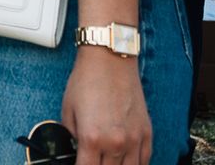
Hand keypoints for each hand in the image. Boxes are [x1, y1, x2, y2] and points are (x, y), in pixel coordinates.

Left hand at [61, 49, 150, 164]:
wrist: (109, 60)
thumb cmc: (87, 80)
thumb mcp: (67, 110)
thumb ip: (72, 136)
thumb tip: (76, 150)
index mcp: (92, 138)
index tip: (79, 164)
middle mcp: (116, 143)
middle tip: (92, 160)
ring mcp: (134, 140)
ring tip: (108, 161)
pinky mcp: (147, 133)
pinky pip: (145, 160)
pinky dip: (136, 164)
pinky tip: (126, 162)